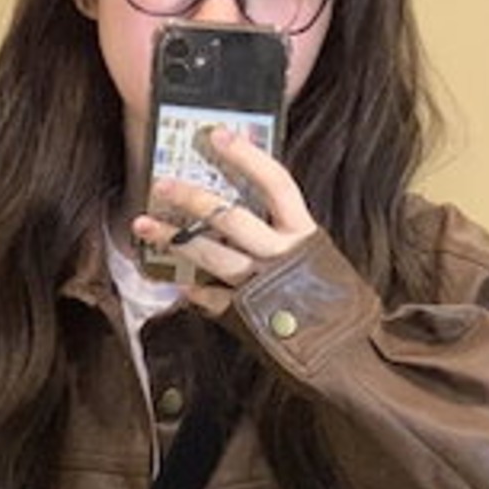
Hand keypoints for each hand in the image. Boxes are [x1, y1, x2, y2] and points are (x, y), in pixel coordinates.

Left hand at [130, 128, 316, 315]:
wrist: (345, 353)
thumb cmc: (333, 299)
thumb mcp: (319, 255)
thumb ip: (288, 232)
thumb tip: (247, 197)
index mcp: (304, 232)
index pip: (275, 183)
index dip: (247, 157)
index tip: (217, 135)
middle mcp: (282, 255)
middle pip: (231, 218)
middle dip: (193, 198)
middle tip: (162, 184)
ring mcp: (260, 286)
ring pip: (211, 255)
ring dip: (174, 238)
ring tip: (143, 224)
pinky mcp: (245, 317)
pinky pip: (209, 296)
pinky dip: (191, 286)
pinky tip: (174, 278)